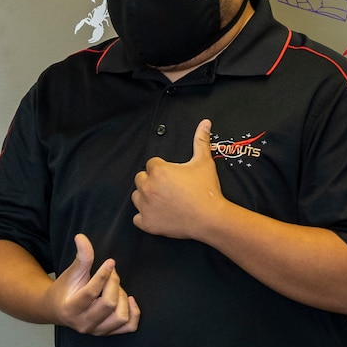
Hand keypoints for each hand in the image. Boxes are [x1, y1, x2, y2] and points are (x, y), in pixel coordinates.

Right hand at [45, 234, 140, 334]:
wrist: (58, 310)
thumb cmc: (65, 290)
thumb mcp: (71, 273)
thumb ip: (80, 257)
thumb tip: (81, 237)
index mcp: (71, 308)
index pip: (91, 293)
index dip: (104, 275)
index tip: (111, 262)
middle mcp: (83, 324)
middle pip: (109, 304)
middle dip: (114, 284)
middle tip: (112, 273)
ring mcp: (96, 331)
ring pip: (120, 316)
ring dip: (122, 298)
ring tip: (115, 288)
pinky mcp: (107, 333)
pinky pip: (129, 327)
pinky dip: (133, 312)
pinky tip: (129, 300)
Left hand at [133, 119, 229, 240]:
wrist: (210, 218)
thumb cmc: (206, 190)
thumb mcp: (204, 162)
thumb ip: (201, 140)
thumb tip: (205, 122)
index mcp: (158, 171)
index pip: (151, 164)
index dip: (162, 169)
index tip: (173, 176)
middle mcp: (148, 187)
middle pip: (140, 179)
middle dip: (151, 181)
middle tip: (167, 188)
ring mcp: (146, 206)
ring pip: (136, 197)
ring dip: (145, 197)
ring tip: (162, 200)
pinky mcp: (147, 223)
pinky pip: (137, 218)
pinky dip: (145, 217)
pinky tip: (158, 214)